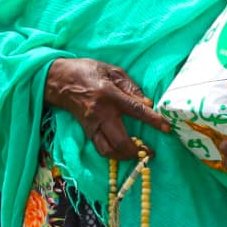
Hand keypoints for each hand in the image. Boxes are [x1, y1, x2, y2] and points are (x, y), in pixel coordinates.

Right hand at [44, 58, 169, 161]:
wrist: (59, 80)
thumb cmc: (87, 71)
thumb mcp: (112, 70)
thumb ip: (131, 87)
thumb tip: (147, 102)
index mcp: (110, 95)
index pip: (136, 110)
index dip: (153, 120)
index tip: (167, 128)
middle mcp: (101, 113)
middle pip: (120, 140)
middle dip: (137, 150)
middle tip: (149, 151)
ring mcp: (92, 125)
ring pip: (109, 150)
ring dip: (124, 156)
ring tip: (137, 154)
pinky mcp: (87, 131)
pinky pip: (101, 149)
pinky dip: (113, 154)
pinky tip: (122, 151)